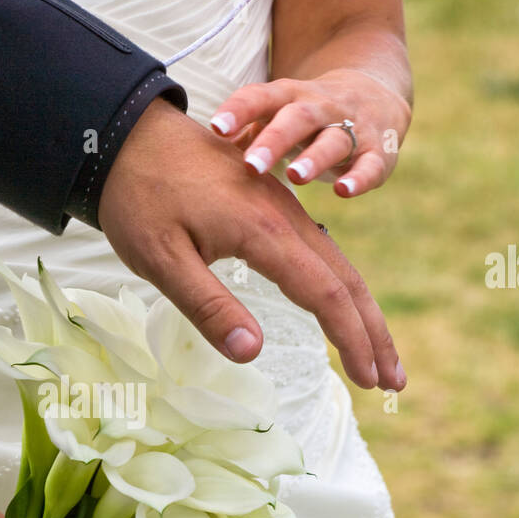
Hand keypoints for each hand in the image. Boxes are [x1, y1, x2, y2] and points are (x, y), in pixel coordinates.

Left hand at [98, 97, 404, 391]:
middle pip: (346, 279)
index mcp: (263, 230)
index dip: (350, 340)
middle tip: (394, 382)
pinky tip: (338, 307)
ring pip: (337, 262)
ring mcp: (280, 206)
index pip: (324, 294)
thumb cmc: (137, 198)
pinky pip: (318, 249)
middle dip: (374, 333)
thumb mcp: (161, 259)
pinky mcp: (269, 204)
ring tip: (377, 355)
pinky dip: (338, 285)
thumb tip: (253, 355)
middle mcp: (285, 215)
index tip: (369, 382)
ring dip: (362, 311)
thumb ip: (208, 307)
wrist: (124, 135)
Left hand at [210, 68, 411, 197]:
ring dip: (314, 157)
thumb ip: (244, 131)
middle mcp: (321, 107)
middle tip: (251, 165)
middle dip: (274, 140)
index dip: (240, 110)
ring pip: (333, 139)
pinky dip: (359, 177)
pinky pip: (371, 164)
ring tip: (295, 176)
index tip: (216, 128)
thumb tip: (199, 150)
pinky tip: (344, 191)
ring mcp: (352, 127)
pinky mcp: (378, 151)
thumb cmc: (307, 118)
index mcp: (290, 97)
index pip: (261, 97)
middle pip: (297, 118)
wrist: (374, 95)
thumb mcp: (276, 116)